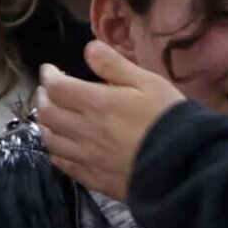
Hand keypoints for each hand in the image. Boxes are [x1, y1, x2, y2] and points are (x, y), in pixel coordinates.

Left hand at [36, 41, 184, 200]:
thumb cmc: (169, 118)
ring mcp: (87, 157)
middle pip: (48, 114)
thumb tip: (88, 48)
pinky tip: (61, 146)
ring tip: (51, 117)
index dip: (48, 76)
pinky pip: (63, 164)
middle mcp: (85, 131)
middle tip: (48, 91)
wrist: (184, 166)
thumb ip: (115, 65)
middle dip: (42, 99)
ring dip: (46, 125)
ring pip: (50, 140)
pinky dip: (56, 151)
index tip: (50, 70)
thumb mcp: (149, 82)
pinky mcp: (93, 178)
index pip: (57, 87)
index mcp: (97, 103)